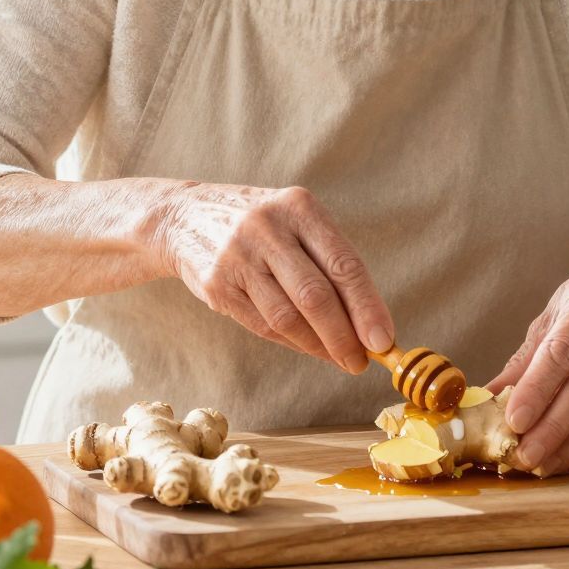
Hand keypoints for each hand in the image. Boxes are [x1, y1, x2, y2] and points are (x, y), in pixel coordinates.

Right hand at [155, 182, 393, 372]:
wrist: (185, 216)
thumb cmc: (263, 227)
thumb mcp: (296, 222)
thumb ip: (331, 263)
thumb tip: (370, 324)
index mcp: (298, 206)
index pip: (342, 264)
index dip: (367, 307)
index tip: (384, 340)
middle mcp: (267, 228)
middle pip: (315, 296)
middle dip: (344, 337)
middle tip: (361, 362)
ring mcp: (237, 257)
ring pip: (287, 317)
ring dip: (318, 346)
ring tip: (338, 358)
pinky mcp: (216, 285)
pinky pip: (262, 325)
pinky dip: (291, 342)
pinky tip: (307, 347)